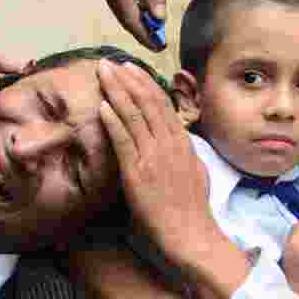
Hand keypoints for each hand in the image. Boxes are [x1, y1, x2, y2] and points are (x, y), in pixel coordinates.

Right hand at [92, 0, 168, 50]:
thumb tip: (158, 19)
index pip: (132, 18)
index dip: (146, 35)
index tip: (160, 47)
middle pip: (122, 16)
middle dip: (141, 30)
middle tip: (159, 40)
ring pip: (118, 7)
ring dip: (135, 17)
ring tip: (154, 26)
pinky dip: (128, 4)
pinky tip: (142, 6)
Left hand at [97, 60, 250, 298]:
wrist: (191, 236)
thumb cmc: (191, 210)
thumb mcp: (195, 172)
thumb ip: (183, 152)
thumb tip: (176, 140)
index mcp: (182, 143)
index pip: (161, 104)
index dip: (144, 83)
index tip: (130, 69)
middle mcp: (169, 145)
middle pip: (146, 102)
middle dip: (127, 79)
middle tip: (110, 62)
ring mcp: (154, 158)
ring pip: (134, 116)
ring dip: (117, 91)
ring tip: (103, 73)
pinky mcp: (139, 174)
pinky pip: (124, 141)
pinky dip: (113, 121)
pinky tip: (103, 106)